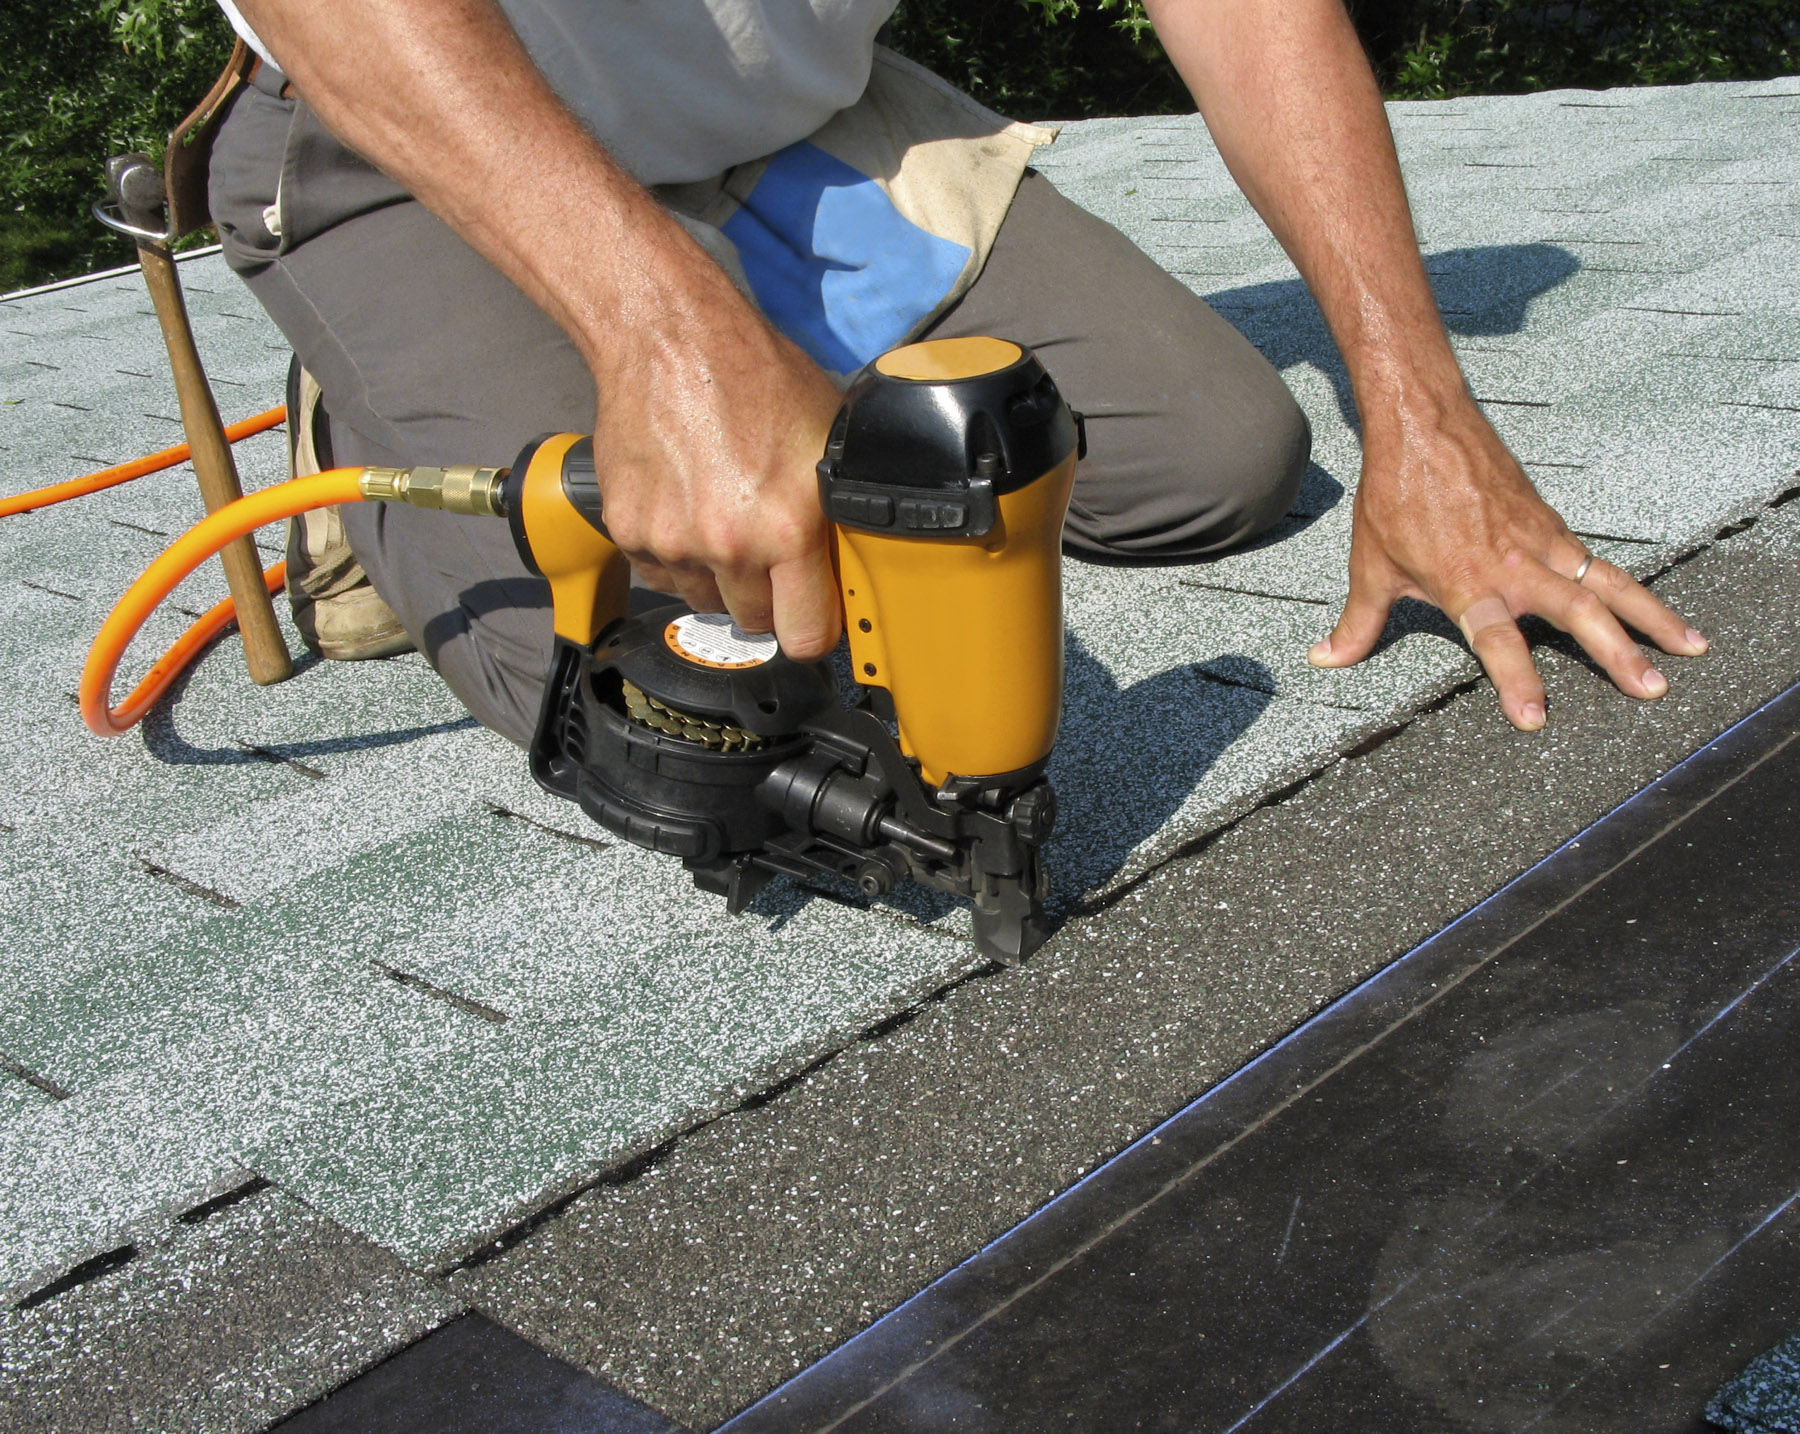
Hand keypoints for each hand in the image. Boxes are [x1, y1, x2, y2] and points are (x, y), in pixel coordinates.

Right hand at [587, 280, 843, 660]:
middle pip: (754, 622)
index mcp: (788, 527)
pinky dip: (674, 553)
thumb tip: (859, 556)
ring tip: (723, 516)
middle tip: (767, 552)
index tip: (812, 617)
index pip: (806, 635)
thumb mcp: (827, 439)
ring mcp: (673, 541)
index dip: (813, 630)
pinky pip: (660, 572)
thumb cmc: (753, 375)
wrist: (669, 339)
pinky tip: (686, 505)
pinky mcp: (628, 531)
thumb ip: (840, 508)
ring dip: (716, 575)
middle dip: (766, 598)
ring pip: (704, 599)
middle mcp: (729, 543)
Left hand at [1309, 394, 1708, 729]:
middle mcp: (1515, 564)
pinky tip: (1655, 611)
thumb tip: (1325, 659)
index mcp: (1468, 581)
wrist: (1423, 424)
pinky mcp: (1552, 524)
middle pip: (1578, 613)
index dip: (1516, 680)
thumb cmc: (1394, 495)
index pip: (1497, 641)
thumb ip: (1358, 623)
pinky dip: (1631, 587)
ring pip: (1607, 584)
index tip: (1535, 718)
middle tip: (1652, 689)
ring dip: (1650, 617)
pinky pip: (1600, 562)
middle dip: (1618, 653)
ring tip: (1689, 648)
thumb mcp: (1371, 566)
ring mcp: (1541, 542)